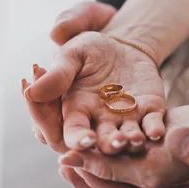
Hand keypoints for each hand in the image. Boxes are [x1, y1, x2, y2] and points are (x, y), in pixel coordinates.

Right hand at [26, 31, 165, 154]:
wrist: (121, 43)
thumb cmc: (89, 50)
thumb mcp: (72, 55)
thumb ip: (57, 73)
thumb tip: (32, 89)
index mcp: (75, 111)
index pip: (71, 132)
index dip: (77, 139)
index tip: (85, 141)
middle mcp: (99, 121)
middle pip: (101, 144)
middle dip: (107, 145)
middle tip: (114, 143)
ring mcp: (125, 119)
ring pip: (127, 139)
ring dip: (131, 142)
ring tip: (135, 139)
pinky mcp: (149, 112)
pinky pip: (152, 126)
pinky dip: (154, 130)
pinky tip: (157, 132)